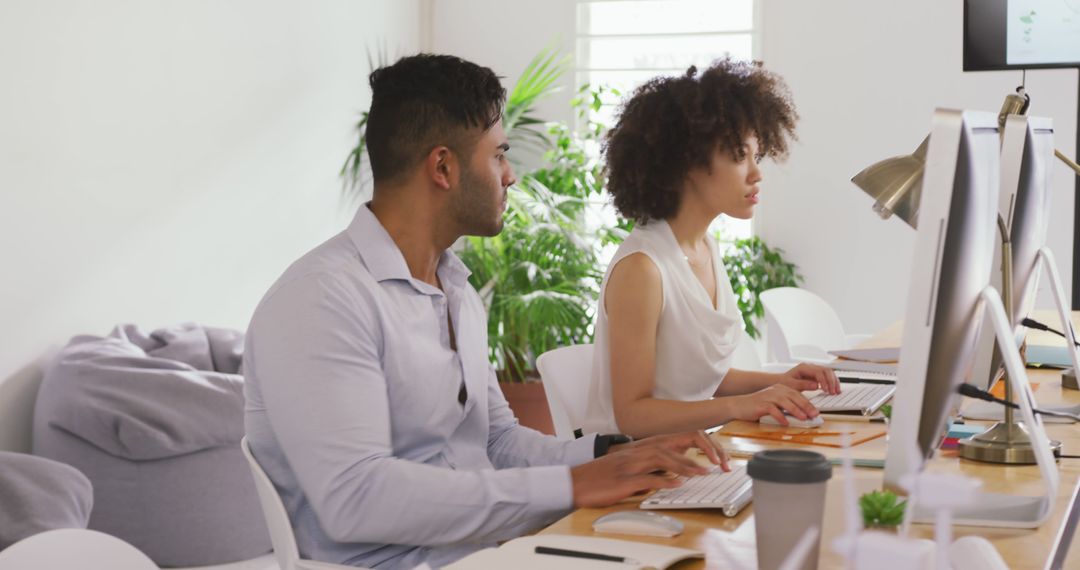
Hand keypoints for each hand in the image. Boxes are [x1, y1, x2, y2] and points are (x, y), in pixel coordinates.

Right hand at [571, 431, 728, 507]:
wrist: (575, 481)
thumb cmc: (602, 475)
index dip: (703, 444)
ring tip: (704, 473)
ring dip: (687, 465)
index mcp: (644, 446)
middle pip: (677, 442)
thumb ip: (652, 466)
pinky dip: (664, 480)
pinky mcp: (624, 479)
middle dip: (702, 451)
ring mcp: (632, 464)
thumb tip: (673, 474)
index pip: (680, 437)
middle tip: (719, 464)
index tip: (717, 457)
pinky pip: (648, 478)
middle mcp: (640, 451)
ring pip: (665, 457)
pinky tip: (677, 484)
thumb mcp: (631, 465)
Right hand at [730, 383, 817, 425]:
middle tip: (814, 415)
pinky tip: (785, 423)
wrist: (739, 406)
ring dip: (796, 410)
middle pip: (794, 396)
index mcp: (780, 389)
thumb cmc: (758, 406)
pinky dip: (780, 416)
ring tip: (803, 418)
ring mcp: (767, 396)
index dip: (808, 403)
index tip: (816, 412)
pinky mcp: (760, 404)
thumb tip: (803, 416)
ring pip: (785, 402)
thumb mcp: (775, 404)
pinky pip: (772, 410)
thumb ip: (787, 407)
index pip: (797, 394)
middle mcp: (775, 390)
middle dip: (806, 406)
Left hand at [776, 363, 840, 394]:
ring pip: (829, 373)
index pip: (818, 372)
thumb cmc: (784, 383)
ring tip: (836, 392)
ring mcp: (814, 370)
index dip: (824, 381)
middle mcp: (810, 367)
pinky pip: (828, 377)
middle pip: (826, 370)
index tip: (826, 390)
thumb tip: (816, 385)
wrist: (781, 382)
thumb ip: (802, 385)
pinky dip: (833, 383)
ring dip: (834, 382)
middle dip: (831, 381)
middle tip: (833, 392)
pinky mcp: (817, 375)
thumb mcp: (791, 385)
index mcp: (804, 367)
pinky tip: (835, 390)